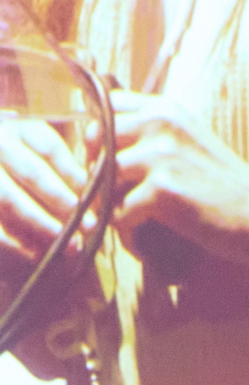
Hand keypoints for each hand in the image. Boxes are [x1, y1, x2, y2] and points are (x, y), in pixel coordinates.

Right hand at [0, 116, 95, 281]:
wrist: (0, 161)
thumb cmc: (31, 163)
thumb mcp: (48, 155)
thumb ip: (70, 169)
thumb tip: (103, 194)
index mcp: (23, 130)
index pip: (51, 150)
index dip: (75, 176)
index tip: (98, 201)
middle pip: (33, 173)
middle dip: (64, 202)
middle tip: (91, 227)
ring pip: (8, 198)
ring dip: (41, 224)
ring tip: (70, 245)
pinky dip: (13, 240)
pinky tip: (37, 254)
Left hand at [109, 92, 248, 264]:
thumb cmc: (232, 190)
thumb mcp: (192, 145)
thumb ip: (154, 136)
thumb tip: (101, 143)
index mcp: (165, 110)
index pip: (105, 108)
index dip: (101, 139)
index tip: (115, 167)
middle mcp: (158, 123)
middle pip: (94, 144)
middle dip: (98, 176)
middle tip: (119, 203)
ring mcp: (159, 155)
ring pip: (101, 181)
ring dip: (111, 209)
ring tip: (134, 228)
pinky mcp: (162, 190)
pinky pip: (118, 214)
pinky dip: (128, 235)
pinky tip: (145, 244)